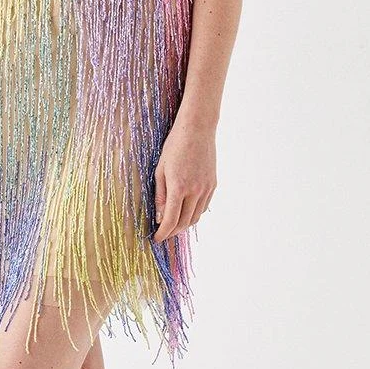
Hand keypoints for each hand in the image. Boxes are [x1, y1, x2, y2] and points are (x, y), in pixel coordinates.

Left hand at [152, 117, 216, 241]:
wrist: (197, 129)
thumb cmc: (174, 146)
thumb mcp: (160, 170)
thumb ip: (160, 196)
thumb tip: (158, 217)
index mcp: (179, 188)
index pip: (171, 220)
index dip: (163, 233)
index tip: (156, 238)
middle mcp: (195, 191)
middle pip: (184, 223)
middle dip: (172, 232)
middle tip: (163, 233)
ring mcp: (206, 189)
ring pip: (196, 217)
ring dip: (184, 225)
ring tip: (173, 225)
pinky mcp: (213, 185)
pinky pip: (203, 207)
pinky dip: (194, 214)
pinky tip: (185, 212)